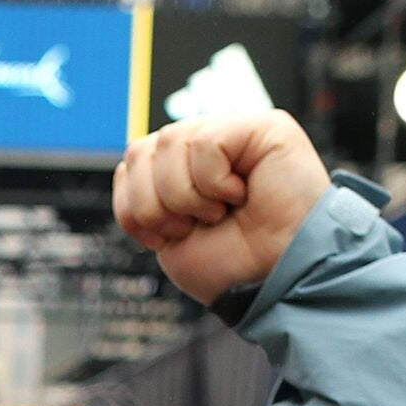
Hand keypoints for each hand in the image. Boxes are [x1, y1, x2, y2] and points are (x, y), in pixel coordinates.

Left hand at [113, 112, 332, 307]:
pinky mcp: (262, 126)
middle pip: (140, 151)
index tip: (169, 238)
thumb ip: (145, 193)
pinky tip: (241, 194)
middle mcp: (206, 143)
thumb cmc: (231, 264)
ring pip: (169, 141)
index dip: (136, 209)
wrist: (275, 279)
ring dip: (186, 196)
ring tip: (220, 212)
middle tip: (198, 225)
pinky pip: (206, 142)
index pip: (130, 165)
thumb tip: (132, 152)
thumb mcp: (168, 234)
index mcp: (182, 168)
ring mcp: (233, 132)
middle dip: (155, 205)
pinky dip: (214, 182)